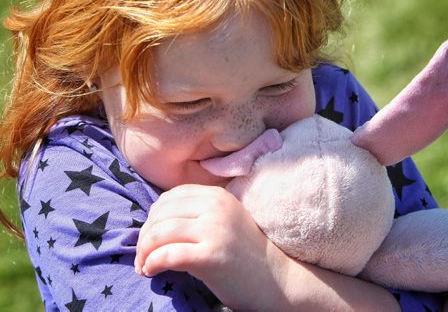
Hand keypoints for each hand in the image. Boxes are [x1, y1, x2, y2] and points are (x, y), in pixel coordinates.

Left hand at [134, 184, 289, 309]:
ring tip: (144, 265)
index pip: (169, 198)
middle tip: (142, 256)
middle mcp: (216, 207)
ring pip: (160, 232)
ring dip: (143, 251)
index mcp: (217, 195)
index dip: (152, 218)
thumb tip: (152, 222)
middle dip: (144, 236)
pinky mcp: (212, 255)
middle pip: (161, 214)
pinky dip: (152, 263)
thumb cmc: (245, 254)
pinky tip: (151, 271)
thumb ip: (195, 214)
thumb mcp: (223, 221)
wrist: (277, 280)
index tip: (149, 238)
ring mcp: (215, 230)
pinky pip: (168, 255)